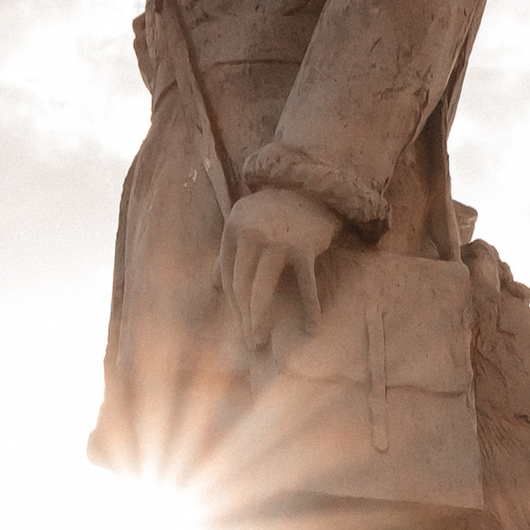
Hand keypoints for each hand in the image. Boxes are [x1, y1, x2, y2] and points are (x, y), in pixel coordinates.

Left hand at [218, 186, 339, 342]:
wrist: (314, 187)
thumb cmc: (277, 212)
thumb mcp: (246, 223)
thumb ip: (230, 251)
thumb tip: (215, 284)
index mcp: (234, 228)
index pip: (229, 276)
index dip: (234, 306)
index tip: (241, 326)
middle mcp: (252, 233)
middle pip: (241, 286)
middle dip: (243, 319)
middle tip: (250, 342)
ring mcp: (278, 240)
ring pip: (261, 289)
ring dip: (260, 320)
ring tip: (260, 340)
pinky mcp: (305, 247)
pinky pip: (305, 284)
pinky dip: (309, 308)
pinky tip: (310, 327)